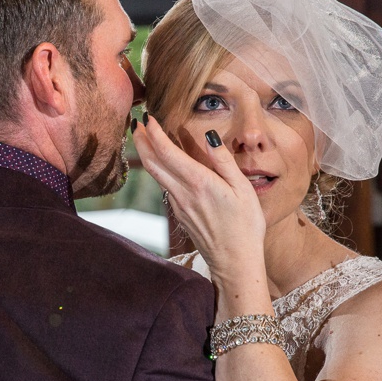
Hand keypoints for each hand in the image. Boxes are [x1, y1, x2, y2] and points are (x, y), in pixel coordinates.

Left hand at [133, 114, 265, 284]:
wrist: (235, 262)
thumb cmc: (245, 226)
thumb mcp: (242, 190)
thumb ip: (224, 161)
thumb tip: (209, 137)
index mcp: (199, 183)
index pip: (167, 153)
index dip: (153, 133)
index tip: (147, 118)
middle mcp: (183, 194)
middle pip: (152, 163)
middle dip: (141, 141)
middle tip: (135, 122)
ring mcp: (178, 206)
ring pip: (156, 175)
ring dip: (146, 155)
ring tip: (142, 139)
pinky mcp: (180, 215)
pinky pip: (164, 187)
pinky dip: (158, 170)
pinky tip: (162, 165)